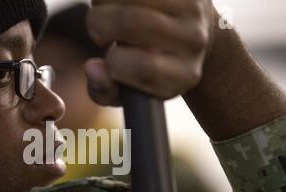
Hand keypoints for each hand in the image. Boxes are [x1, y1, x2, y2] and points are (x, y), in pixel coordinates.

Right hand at [85, 0, 215, 104]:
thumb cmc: (144, 67)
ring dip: (105, 0)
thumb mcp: (125, 90)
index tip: (109, 60)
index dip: (114, 63)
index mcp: (182, 77)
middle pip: (132, 21)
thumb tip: (91, 68)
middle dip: (100, 24)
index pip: (144, 67)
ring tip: (108, 10)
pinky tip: (117, 2)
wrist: (186, 34)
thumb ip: (103, 90)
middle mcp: (194, 41)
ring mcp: (193, 7)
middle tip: (98, 30)